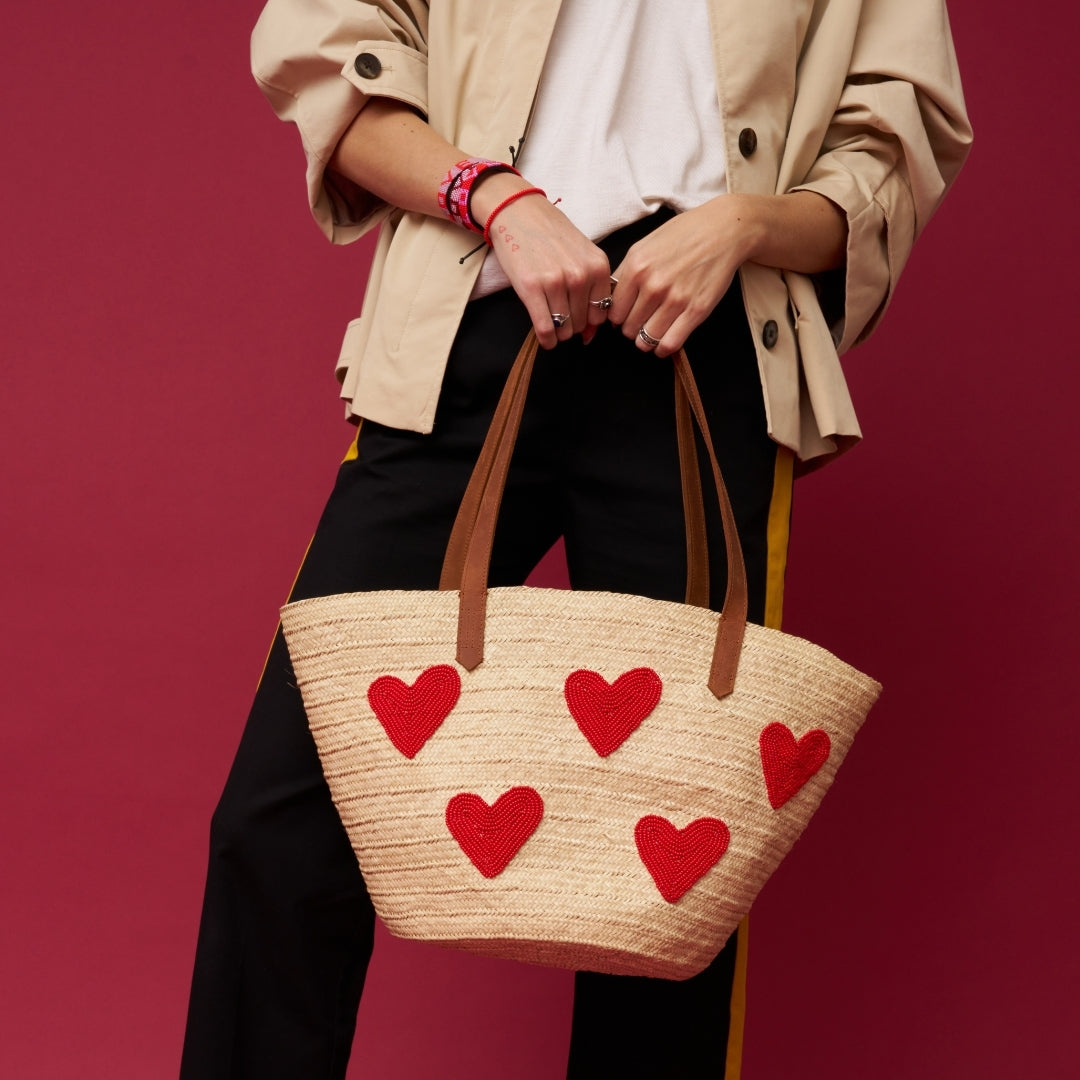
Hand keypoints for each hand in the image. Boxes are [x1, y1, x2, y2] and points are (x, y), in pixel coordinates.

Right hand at [471, 174, 612, 348]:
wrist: (518, 212)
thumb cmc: (551, 233)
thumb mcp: (582, 254)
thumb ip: (592, 288)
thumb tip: (591, 333)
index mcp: (598, 266)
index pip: (601, 313)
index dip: (589, 319)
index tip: (578, 315)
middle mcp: (580, 275)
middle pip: (582, 323)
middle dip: (572, 324)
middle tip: (560, 312)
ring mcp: (556, 282)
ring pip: (564, 329)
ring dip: (558, 331)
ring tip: (551, 319)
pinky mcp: (531, 289)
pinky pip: (545, 328)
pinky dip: (547, 339)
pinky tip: (546, 338)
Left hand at [608, 197, 756, 357]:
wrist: (723, 230)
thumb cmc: (683, 235)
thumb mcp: (644, 245)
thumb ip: (625, 272)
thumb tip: (610, 298)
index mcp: (636, 267)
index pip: (614, 311)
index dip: (617, 316)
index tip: (624, 315)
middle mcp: (653, 285)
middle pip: (628, 327)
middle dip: (631, 327)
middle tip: (639, 321)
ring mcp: (676, 300)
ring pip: (646, 339)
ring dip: (645, 340)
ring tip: (650, 331)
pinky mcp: (696, 311)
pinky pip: (670, 343)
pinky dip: (663, 348)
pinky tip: (663, 342)